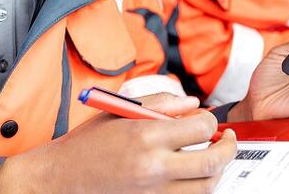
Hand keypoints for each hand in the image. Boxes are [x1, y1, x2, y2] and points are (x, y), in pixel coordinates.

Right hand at [0, 93, 236, 193]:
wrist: (60, 180)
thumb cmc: (87, 144)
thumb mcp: (120, 111)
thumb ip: (161, 104)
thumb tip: (193, 103)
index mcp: (146, 136)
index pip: (202, 129)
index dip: (212, 123)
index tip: (209, 122)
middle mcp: (154, 167)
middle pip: (212, 163)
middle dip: (228, 149)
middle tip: (226, 141)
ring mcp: (154, 193)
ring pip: (205, 188)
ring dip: (215, 172)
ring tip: (210, 159)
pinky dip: (196, 189)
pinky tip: (190, 176)